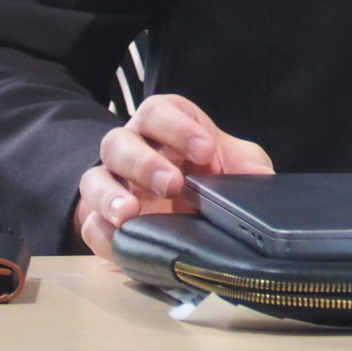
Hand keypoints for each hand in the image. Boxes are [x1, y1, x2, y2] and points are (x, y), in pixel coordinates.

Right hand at [72, 94, 272, 257]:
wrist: (175, 206)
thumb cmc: (202, 171)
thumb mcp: (229, 161)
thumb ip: (246, 163)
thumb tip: (263, 179)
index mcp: (161, 124)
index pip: (159, 112)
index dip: (179, 128)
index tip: (206, 151)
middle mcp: (129, 148)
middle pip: (120, 143)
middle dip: (145, 163)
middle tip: (173, 184)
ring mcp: (109, 184)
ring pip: (93, 180)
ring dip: (111, 196)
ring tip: (131, 213)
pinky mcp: (98, 220)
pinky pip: (88, 223)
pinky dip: (102, 232)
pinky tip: (121, 239)